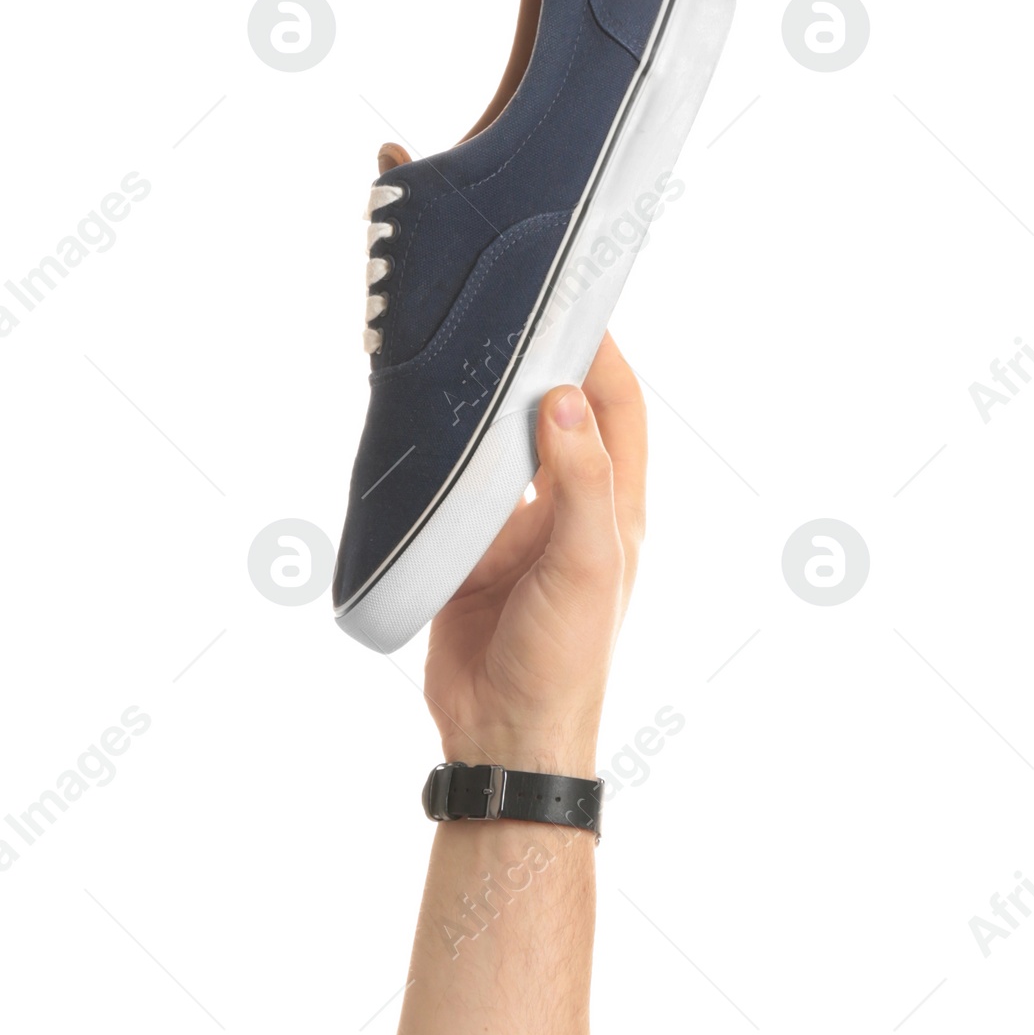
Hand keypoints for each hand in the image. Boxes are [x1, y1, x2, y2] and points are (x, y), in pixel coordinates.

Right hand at [422, 332, 646, 775]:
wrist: (502, 736)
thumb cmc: (565, 661)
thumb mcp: (587, 565)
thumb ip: (581, 480)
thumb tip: (562, 396)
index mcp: (613, 508)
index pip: (617, 408)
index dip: (600, 351)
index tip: (567, 298)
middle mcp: (567, 510)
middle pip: (554, 415)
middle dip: (533, 364)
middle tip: (497, 309)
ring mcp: (515, 530)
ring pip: (500, 447)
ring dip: (481, 406)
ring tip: (452, 351)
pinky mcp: (466, 551)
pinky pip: (454, 487)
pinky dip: (439, 454)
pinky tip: (416, 420)